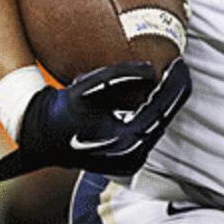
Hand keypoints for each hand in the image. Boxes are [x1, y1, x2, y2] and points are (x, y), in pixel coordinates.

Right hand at [0, 59, 190, 181]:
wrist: (43, 138)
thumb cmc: (63, 111)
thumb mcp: (88, 87)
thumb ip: (120, 76)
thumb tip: (151, 70)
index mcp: (125, 141)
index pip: (161, 109)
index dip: (174, 84)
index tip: (180, 63)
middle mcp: (133, 156)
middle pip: (165, 117)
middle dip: (174, 90)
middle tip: (179, 65)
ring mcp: (132, 160)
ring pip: (160, 124)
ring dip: (166, 99)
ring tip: (172, 73)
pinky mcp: (130, 157)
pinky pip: (151, 129)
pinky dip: (156, 109)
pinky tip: (158, 90)